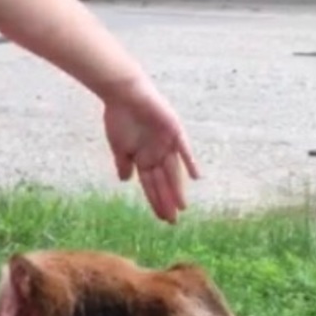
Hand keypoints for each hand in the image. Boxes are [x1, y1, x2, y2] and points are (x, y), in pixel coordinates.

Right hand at [102, 76, 199, 223]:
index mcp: (143, 159)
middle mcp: (157, 154)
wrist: (124, 94)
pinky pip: (184, 149)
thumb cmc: (119, 118)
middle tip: (173, 221)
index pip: (151, 186)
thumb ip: (123, 164)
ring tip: (181, 208)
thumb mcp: (118, 147)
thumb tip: (125, 181)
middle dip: (167, 202)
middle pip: (163, 183)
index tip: (161, 219)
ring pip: (173, 172)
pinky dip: (190, 162)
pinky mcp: (174, 131)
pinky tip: (196, 177)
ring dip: (177, 189)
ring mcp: (166, 144)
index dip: (156, 202)